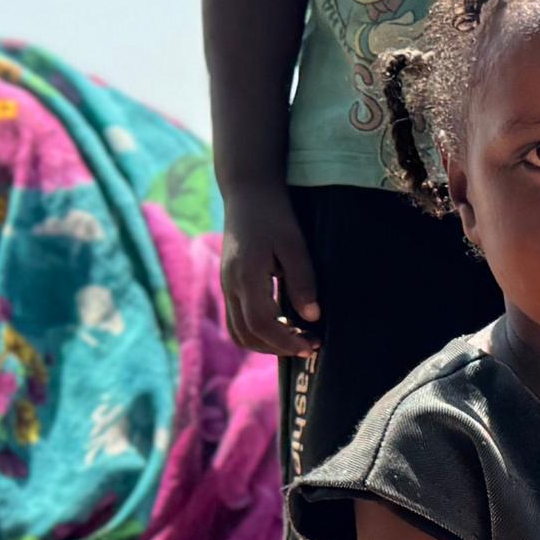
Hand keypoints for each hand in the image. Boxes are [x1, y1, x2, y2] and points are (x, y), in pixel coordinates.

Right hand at [220, 185, 320, 359]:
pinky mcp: (230, 284)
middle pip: (246, 334)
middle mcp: (231, 285)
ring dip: (265, 343)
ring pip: (238, 331)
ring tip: (297, 337)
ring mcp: (227, 285)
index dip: (286, 341)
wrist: (247, 192)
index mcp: (246, 276)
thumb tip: (312, 317)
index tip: (312, 345)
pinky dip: (258, 331)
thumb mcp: (294, 244)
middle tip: (309, 344)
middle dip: (277, 347)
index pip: (261, 324)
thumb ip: (303, 281)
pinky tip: (283, 324)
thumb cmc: (274, 214)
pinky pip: (237, 319)